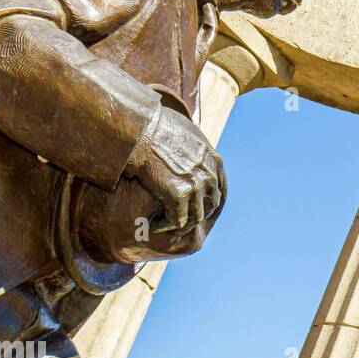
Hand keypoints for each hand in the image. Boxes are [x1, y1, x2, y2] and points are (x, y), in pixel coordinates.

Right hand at [126, 107, 225, 232]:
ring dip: (181, 226)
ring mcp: (197, 185)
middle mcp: (210, 173)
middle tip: (180, 226)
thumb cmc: (153, 126)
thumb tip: (188, 152)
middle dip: (196, 217)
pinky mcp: (179, 194)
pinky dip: (166, 226)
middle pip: (210, 205)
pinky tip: (154, 226)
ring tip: (166, 231)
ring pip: (195, 217)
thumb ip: (193, 147)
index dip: (209, 202)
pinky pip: (177, 220)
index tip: (198, 210)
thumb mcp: (185, 132)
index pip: (220, 188)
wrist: (138, 130)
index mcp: (214, 159)